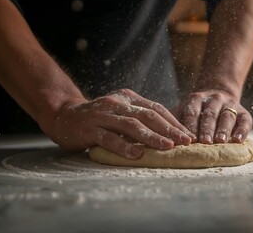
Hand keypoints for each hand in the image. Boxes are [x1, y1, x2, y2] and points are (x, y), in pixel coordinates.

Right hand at [43, 89, 193, 158]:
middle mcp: (117, 103)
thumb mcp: (121, 111)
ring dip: (151, 137)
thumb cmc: (99, 118)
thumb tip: (169, 133)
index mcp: (128, 98)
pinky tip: (137, 155)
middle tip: (185, 142)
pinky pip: (109, 138)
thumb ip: (139, 118)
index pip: (156, 109)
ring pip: (131, 125)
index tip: (188, 135)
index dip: (173, 122)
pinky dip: (124, 147)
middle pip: (147, 116)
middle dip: (169, 129)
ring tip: (168, 147)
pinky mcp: (90, 129)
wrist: (64, 115)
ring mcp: (103, 115)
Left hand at [178, 90, 252, 143]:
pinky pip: (245, 121)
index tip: (188, 139)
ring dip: (223, 129)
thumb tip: (156, 136)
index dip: (190, 125)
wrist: (218, 94)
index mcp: (195, 99)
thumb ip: (173, 120)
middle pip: (210, 115)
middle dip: (206, 129)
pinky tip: (238, 140)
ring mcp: (230, 105)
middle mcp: (214, 99)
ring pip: (227, 116)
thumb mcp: (183, 109)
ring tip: (220, 142)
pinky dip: (242, 130)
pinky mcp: (244, 112)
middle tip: (204, 142)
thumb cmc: (195, 110)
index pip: (192, 112)